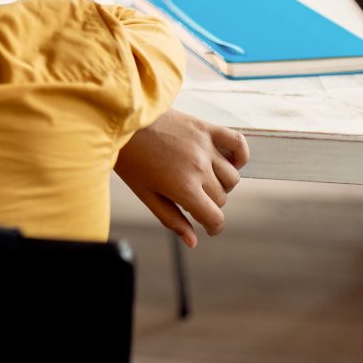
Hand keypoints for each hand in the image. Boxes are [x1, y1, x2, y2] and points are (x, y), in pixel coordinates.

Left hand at [114, 108, 249, 247]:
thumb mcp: (145, 194)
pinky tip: (230, 163)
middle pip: (221, 198)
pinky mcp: (206, 128)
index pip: (215, 218)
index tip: (208, 227)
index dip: (214, 227)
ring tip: (203, 181)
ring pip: (232, 177)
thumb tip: (193, 242)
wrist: (122, 120)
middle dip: (209, 204)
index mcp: (183, 187)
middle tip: (190, 197)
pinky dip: (240, 156)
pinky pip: (238, 143)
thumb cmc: (129, 158)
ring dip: (222, 184)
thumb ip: (171, 219)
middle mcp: (199, 168)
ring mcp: (205, 147)